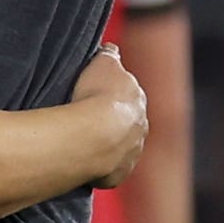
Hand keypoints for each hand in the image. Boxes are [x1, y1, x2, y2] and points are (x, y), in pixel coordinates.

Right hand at [73, 43, 146, 188]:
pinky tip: (83, 159)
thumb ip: (109, 55)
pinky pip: (109, 168)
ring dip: (106, 144)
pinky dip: (99, 164)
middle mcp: (141, 126)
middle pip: (127, 122)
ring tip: (83, 140)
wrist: (93, 135)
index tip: (97, 93)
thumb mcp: (103, 62)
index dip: (110, 93)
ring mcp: (131, 152)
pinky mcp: (118, 173)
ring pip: (120, 147)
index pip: (126, 94)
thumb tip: (112, 49)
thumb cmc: (96, 96)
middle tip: (88, 118)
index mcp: (137, 98)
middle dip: (112, 120)